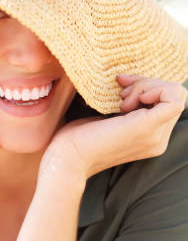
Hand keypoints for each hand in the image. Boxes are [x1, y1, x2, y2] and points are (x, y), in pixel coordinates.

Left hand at [41, 74, 187, 181]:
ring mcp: (155, 136)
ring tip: (121, 100)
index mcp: (151, 137)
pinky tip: (128, 99)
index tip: (121, 87)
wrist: (68, 158)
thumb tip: (127, 82)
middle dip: (146, 83)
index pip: (169, 101)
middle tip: (120, 91)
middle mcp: (159, 139)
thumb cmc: (77, 138)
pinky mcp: (147, 128)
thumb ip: (124, 108)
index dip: (148, 86)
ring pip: (174, 94)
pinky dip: (153, 89)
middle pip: (173, 95)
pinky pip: (173, 100)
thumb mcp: (106, 119)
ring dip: (146, 86)